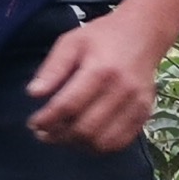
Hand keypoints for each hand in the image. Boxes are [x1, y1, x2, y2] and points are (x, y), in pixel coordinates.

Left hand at [25, 7, 168, 151]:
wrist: (144, 33)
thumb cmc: (103, 36)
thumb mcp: (71, 42)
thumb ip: (52, 68)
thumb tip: (34, 94)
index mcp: (101, 70)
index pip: (68, 105)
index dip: (47, 119)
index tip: (33, 123)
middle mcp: (122, 90)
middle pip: (85, 128)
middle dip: (58, 136)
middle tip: (44, 133)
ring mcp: (137, 105)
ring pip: (101, 142)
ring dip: (77, 144)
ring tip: (62, 135)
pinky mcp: (145, 115)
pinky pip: (119, 143)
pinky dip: (97, 146)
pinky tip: (84, 137)